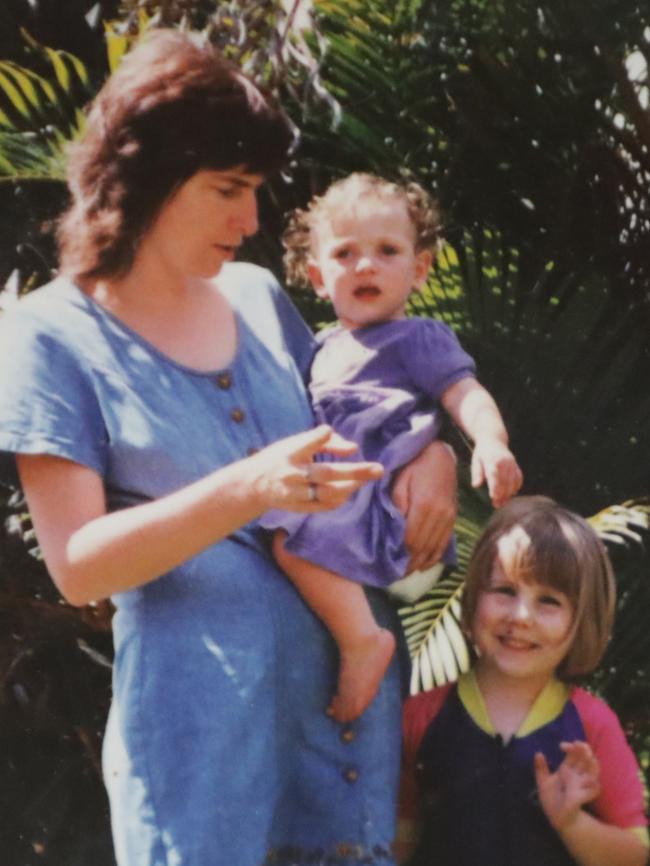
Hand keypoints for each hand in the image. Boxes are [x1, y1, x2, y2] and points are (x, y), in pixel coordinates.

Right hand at [250, 424, 382, 513]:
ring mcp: (294, 493)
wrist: (253, 484)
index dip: (317, 438)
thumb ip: (326, 441)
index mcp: (290, 453)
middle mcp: (291, 473)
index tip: (327, 431)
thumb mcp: (297, 443)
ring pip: (327, 493)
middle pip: (325, 473)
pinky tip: (351, 489)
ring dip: (350, 487)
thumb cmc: (283, 457)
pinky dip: (340, 499)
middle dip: (353, 472)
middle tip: (378, 469)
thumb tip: (354, 448)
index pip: (305, 444)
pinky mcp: (297, 507)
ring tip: (367, 478)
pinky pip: (324, 506)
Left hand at [392, 441, 456, 571]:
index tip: (390, 563)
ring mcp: (449, 517)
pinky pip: (445, 543)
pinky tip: (424, 565)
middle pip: (423, 547)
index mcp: (424, 505)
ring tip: (407, 572)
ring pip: (434, 548)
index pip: (412, 539)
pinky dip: (435, 557)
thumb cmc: (414, 466)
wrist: (439, 456)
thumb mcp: (400, 482)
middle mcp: (440, 514)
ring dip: (421, 563)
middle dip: (409, 563)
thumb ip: (397, 505)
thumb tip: (395, 529)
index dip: (401, 554)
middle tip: (395, 574)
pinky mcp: (453, 517)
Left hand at [471, 438, 522, 507]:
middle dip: (502, 494)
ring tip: (503, 503)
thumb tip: (475, 485)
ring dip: (509, 493)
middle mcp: (504, 461)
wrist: (494, 439)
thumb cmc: (482, 452)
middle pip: (505, 481)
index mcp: (492, 460)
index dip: (495, 487)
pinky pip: (519, 477)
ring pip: (513, 481)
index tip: (493, 497)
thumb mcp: (476, 460)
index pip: (494, 475)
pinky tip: (511, 494)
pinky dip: (516, 486)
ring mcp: (512, 463)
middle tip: (497, 505)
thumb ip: (477, 473)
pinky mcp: (516, 465)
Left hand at [534, 742, 600, 832]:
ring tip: (589, 757)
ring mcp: (582, 785)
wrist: (557, 819)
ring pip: (594, 771)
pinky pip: (594, 790)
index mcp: (567, 769)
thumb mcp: (543, 783)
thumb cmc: (551, 800)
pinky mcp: (583, 797)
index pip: (573, 754)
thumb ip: (541, 769)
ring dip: (593, 765)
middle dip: (584, 751)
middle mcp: (576, 775)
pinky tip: (592, 780)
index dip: (570, 747)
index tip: (561, 746)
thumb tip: (538, 753)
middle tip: (579, 745)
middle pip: (585, 759)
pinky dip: (594, 786)